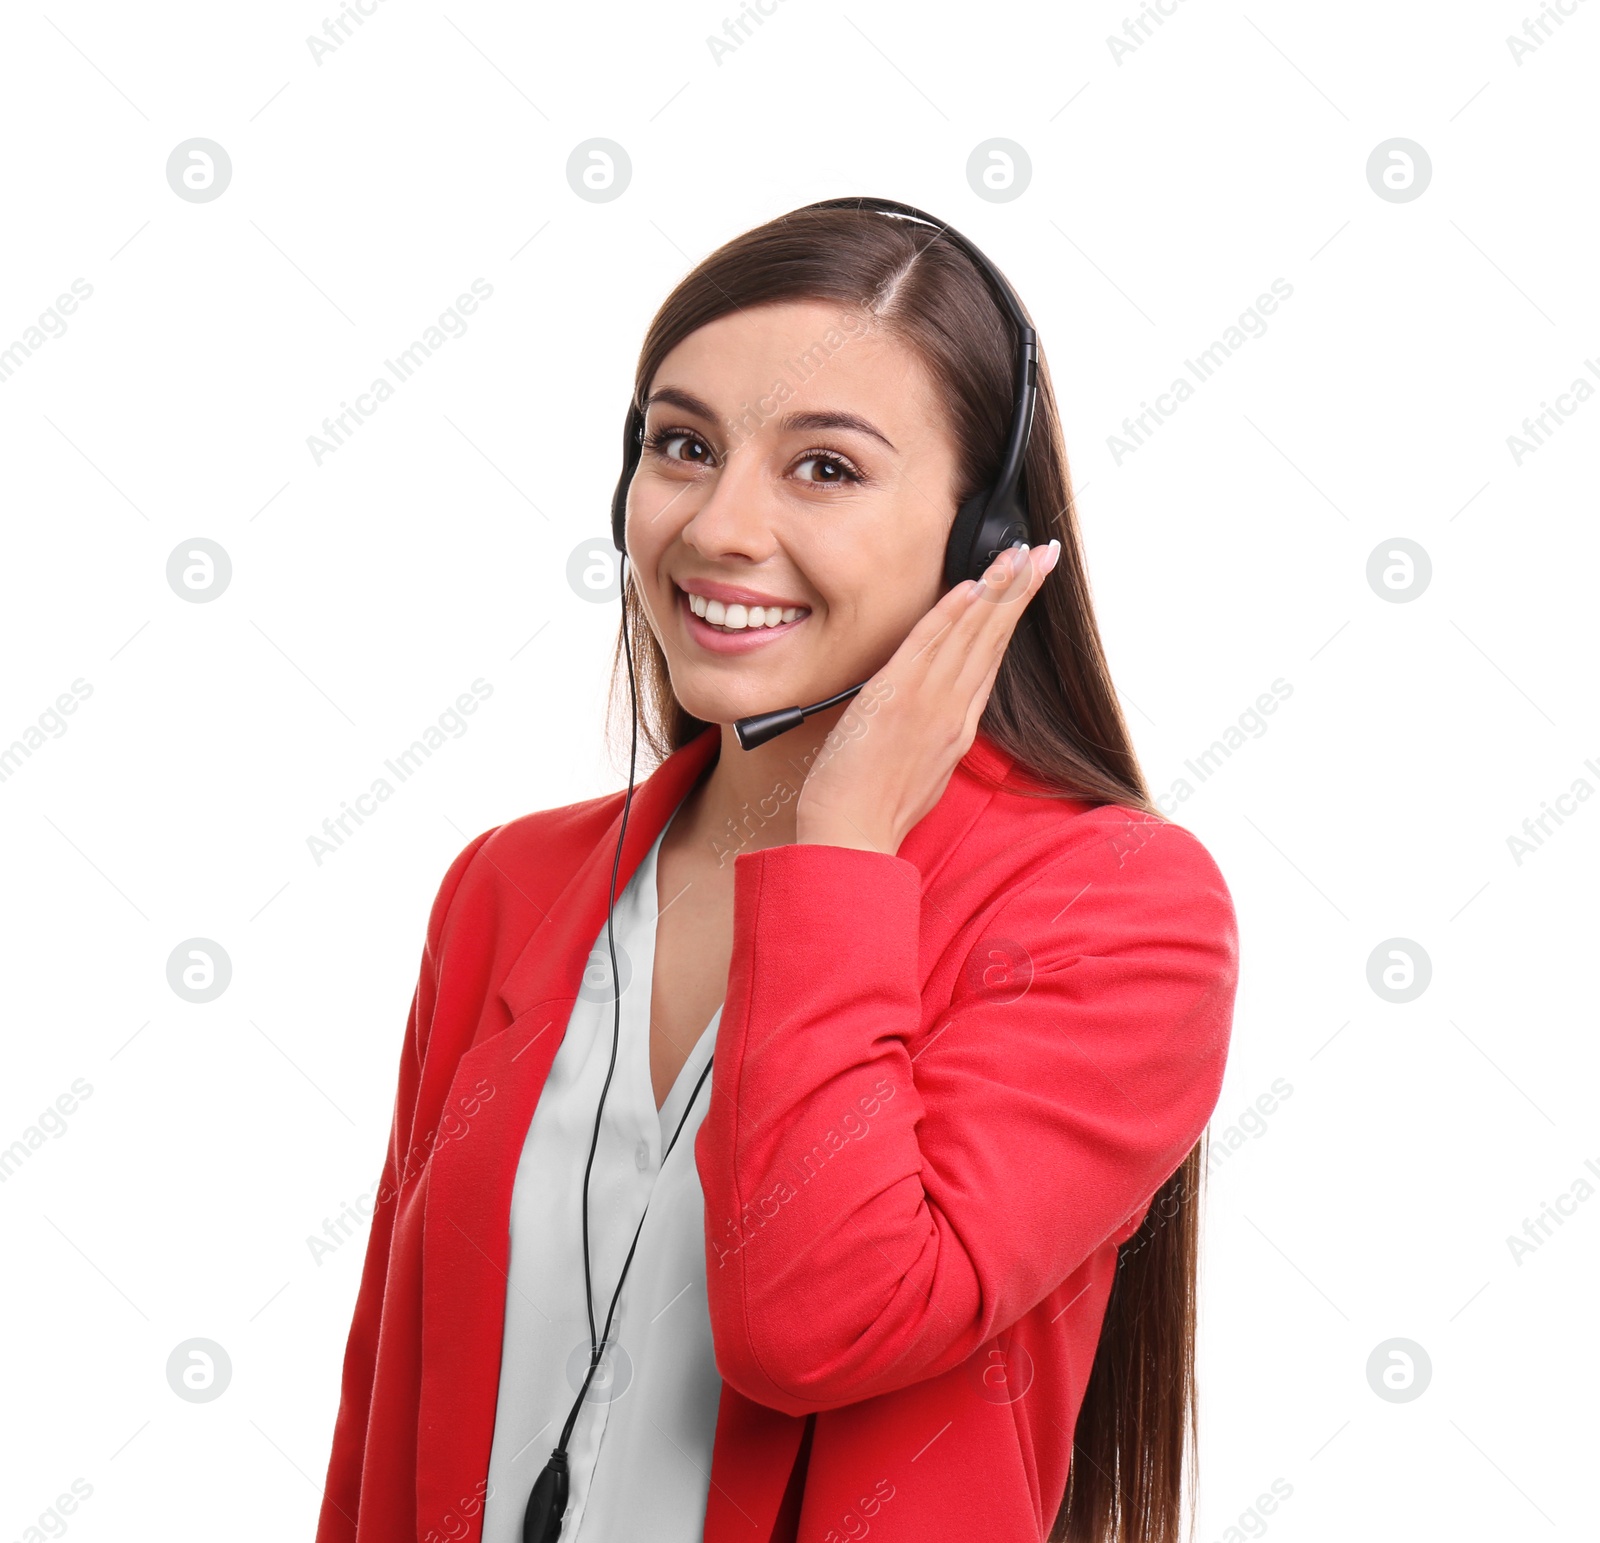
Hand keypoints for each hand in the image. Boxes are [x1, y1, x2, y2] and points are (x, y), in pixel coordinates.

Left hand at [794, 539, 1059, 854]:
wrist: (852, 834)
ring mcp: (928, 703)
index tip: (1027, 587)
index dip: (1010, 620)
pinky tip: (972, 585)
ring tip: (1019, 554)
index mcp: (958, 729)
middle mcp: (953, 712)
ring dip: (996, 589)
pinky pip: (929, 644)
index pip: (989, 661)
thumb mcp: (921, 773)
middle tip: (1044, 553)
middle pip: (992, 640)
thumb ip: (933, 736)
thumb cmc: (875, 810)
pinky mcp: (897, 697)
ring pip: (970, 635)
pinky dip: (952, 612)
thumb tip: (931, 714)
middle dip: (1020, 592)